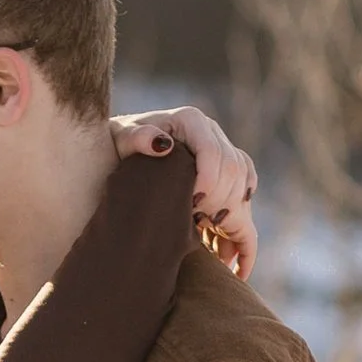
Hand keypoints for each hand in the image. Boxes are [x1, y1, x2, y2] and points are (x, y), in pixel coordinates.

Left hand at [112, 102, 257, 279]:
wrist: (118, 151)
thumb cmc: (116, 145)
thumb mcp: (120, 140)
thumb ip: (137, 139)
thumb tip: (163, 145)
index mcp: (190, 121)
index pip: (214, 152)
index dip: (210, 182)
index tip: (192, 206)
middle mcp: (210, 132)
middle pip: (233, 168)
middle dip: (220, 200)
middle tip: (198, 225)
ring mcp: (219, 149)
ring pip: (242, 179)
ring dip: (233, 211)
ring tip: (212, 236)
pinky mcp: (222, 169)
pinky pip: (245, 186)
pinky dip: (242, 212)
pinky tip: (233, 241)